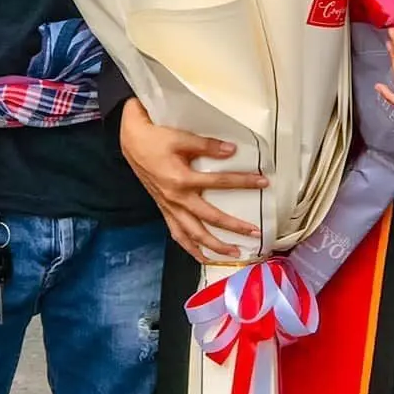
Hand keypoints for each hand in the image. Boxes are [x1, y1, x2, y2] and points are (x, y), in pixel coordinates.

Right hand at [120, 99, 268, 262]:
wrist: (131, 142)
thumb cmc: (155, 139)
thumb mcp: (181, 138)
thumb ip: (207, 146)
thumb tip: (231, 150)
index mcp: (182, 180)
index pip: (220, 182)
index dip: (243, 182)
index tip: (262, 182)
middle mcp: (176, 198)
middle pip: (209, 218)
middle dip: (233, 227)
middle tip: (253, 233)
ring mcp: (169, 207)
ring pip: (192, 234)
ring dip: (213, 246)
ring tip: (232, 253)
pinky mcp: (164, 209)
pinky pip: (177, 234)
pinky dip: (190, 247)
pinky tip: (202, 256)